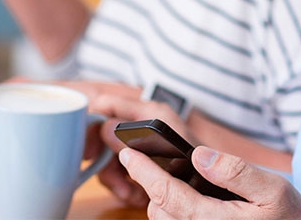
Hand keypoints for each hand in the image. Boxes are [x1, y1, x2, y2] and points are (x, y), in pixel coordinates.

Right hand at [88, 92, 194, 207]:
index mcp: (148, 111)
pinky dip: (126, 187)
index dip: (92, 123)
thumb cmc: (196, 159)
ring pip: (111, 157)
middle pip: (104, 135)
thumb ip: (130, 135)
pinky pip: (123, 172)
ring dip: (116, 179)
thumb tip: (103, 127)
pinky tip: (137, 195)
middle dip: (106, 161)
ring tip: (130, 193)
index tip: (87, 148)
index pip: (107, 104)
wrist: (212, 185)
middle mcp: (143, 124)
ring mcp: (142, 143)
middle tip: (113, 180)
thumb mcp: (161, 145)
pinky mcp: (143, 162)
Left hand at [119, 145, 300, 219]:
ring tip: (170, 182)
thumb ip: (236, 171)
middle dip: (151, 186)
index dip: (144, 171)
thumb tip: (200, 155)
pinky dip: (173, 213)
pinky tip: (186, 201)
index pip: (167, 194)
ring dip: (162, 202)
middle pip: (159, 211)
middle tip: (149, 161)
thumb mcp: (274, 189)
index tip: (129, 152)